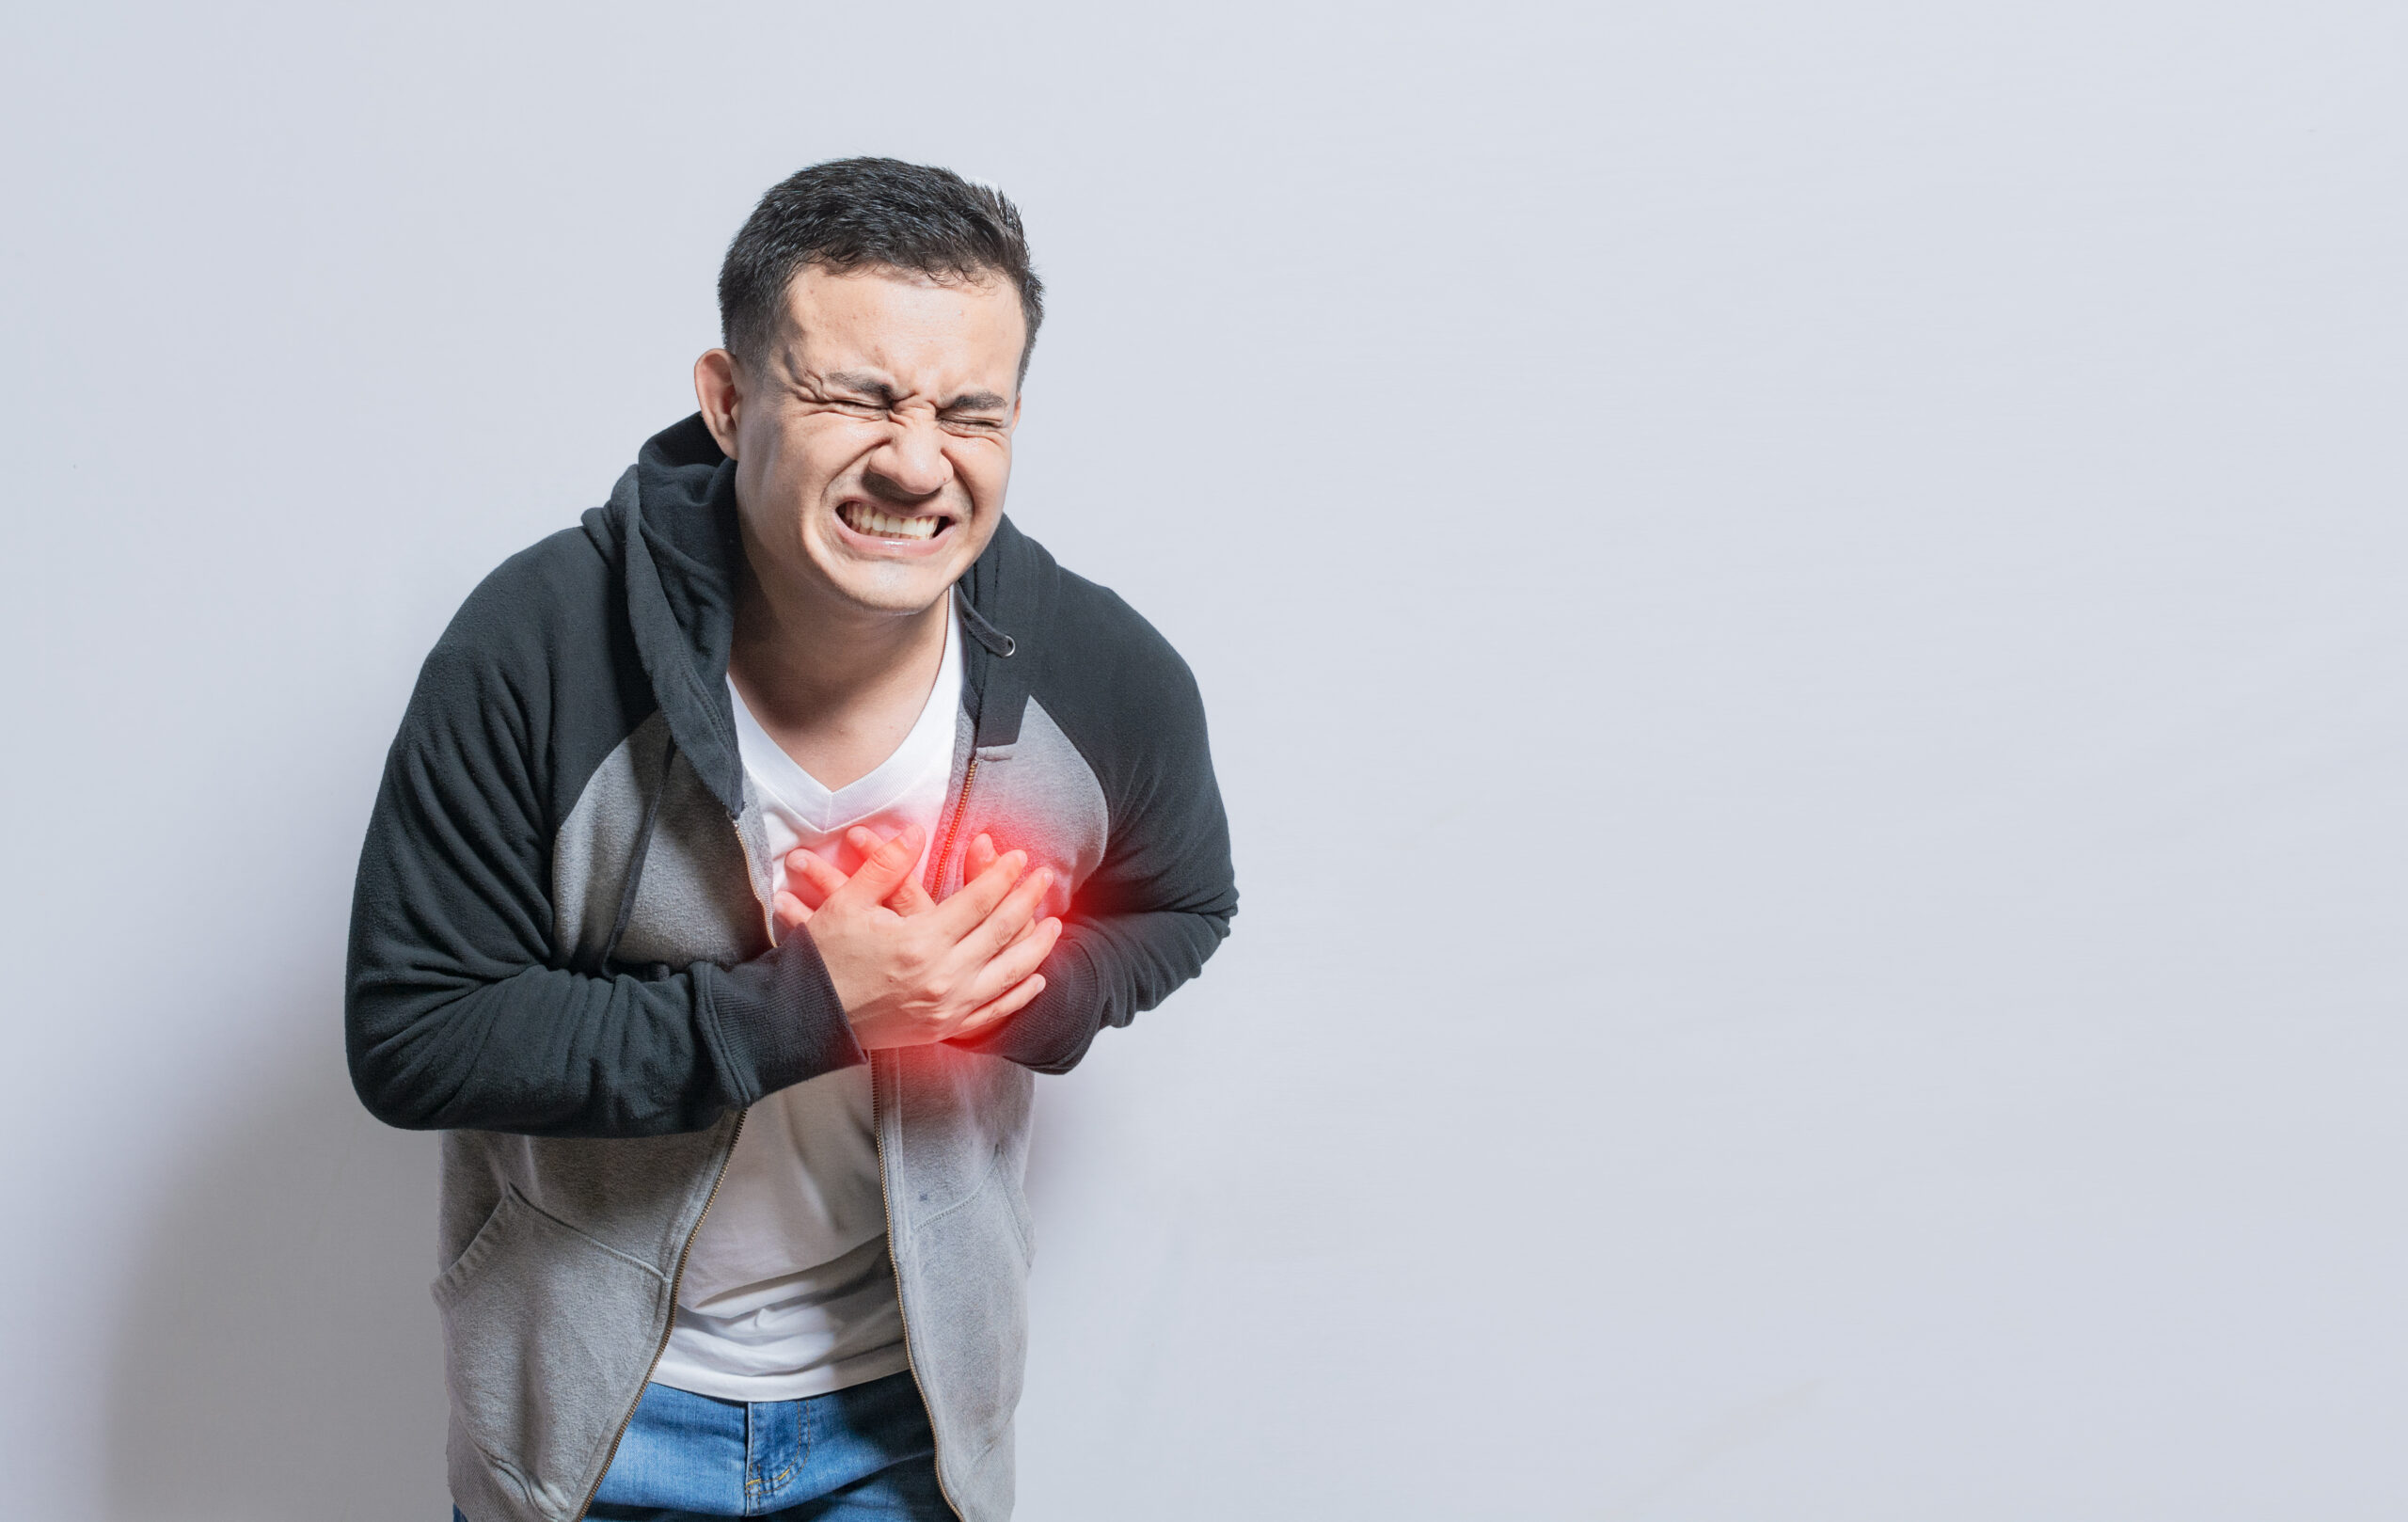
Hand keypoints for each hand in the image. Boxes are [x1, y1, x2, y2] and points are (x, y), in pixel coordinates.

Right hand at [772, 825, 1060, 1048]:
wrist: (806, 1019)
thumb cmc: (823, 961)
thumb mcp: (847, 904)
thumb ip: (886, 865)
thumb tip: (916, 832)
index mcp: (919, 943)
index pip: (976, 902)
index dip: (1000, 876)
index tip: (1017, 857)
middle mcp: (941, 977)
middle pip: (1000, 933)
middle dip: (1026, 901)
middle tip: (1045, 878)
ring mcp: (946, 1007)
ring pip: (1008, 973)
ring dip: (1035, 947)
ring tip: (1055, 924)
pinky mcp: (942, 1029)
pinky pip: (993, 1012)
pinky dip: (1018, 995)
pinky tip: (1034, 979)